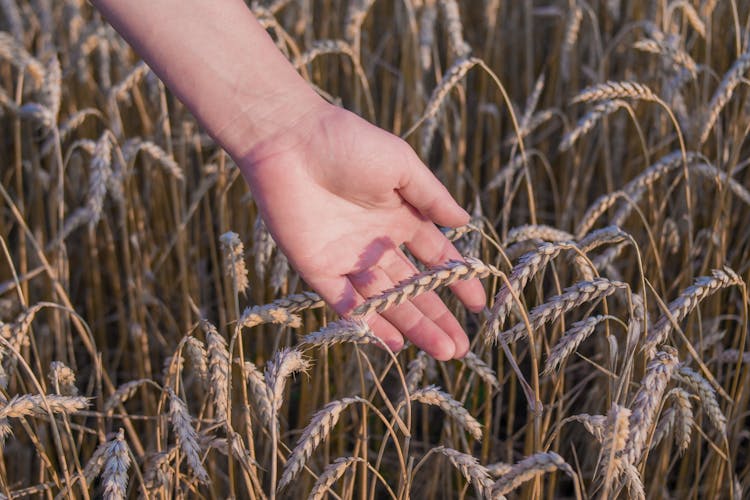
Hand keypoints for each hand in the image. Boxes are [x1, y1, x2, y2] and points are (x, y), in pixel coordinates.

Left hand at [240, 102, 485, 359]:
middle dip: (437, 316)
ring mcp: (347, 258)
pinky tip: (395, 344)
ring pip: (385, 300)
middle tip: (460, 347)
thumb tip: (466, 222)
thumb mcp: (400, 165)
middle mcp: (376, 243)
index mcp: (399, 217)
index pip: (434, 257)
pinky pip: (346, 302)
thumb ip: (432, 197)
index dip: (457, 281)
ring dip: (412, 325)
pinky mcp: (317, 268)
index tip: (479, 305)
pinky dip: (369, 322)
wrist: (289, 140)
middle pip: (412, 287)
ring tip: (442, 351)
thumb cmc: (347, 143)